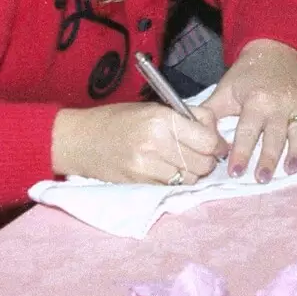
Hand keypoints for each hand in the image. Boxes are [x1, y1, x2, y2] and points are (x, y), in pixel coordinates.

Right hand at [51, 101, 225, 184]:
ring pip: (190, 179)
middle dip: (208, 160)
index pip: (207, 140)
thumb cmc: (117, 119)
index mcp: (161, 119)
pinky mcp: (139, 184)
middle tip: (202, 155)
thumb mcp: (153, 107)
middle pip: (203, 163)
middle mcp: (155, 144)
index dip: (217, 143)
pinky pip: (172, 188)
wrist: (79, 140)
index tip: (216, 143)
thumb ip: (186, 116)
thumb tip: (216, 130)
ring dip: (193, 173)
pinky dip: (177, 182)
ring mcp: (146, 167)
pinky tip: (169, 171)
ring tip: (185, 163)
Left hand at [203, 40, 296, 182]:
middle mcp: (279, 102)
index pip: (247, 132)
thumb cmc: (245, 75)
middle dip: (268, 159)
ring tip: (292, 170)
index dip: (241, 153)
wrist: (271, 50)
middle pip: (275, 136)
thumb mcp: (224, 91)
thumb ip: (211, 114)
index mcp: (255, 101)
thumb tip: (196, 136)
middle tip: (263, 179)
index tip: (235, 173)